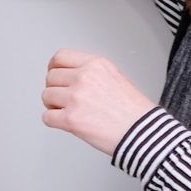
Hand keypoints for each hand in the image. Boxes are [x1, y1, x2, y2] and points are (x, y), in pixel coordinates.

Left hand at [41, 49, 155, 154]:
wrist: (144, 133)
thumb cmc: (134, 111)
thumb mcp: (115, 77)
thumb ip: (91, 73)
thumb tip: (69, 77)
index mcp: (96, 64)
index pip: (60, 57)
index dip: (53, 68)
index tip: (54, 75)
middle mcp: (84, 77)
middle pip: (51, 77)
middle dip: (55, 89)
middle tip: (63, 99)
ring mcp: (76, 98)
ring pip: (46, 96)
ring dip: (53, 106)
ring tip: (68, 112)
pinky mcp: (71, 119)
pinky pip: (47, 118)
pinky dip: (54, 122)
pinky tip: (67, 123)